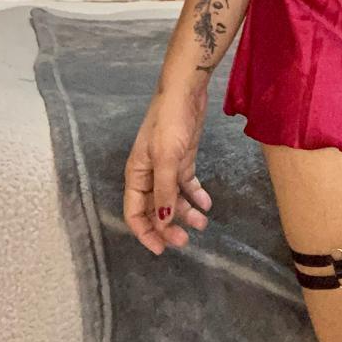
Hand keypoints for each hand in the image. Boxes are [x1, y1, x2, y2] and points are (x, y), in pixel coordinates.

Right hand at [123, 84, 213, 255]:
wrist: (186, 92)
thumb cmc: (170, 122)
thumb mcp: (166, 157)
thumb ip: (164, 190)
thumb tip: (162, 221)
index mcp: (136, 175)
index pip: (135, 213)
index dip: (146, 233)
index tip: (162, 249)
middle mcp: (149, 175)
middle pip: (155, 210)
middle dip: (168, 227)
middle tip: (187, 239)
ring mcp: (167, 168)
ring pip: (173, 199)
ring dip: (185, 212)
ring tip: (202, 223)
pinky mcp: (183, 160)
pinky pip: (186, 185)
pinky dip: (195, 195)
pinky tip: (206, 204)